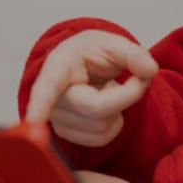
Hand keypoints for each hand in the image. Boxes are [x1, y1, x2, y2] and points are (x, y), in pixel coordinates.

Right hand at [24, 30, 157, 146]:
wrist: (83, 64)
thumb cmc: (93, 53)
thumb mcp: (115, 44)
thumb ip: (134, 54)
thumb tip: (150, 70)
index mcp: (58, 66)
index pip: (48, 88)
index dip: (40, 105)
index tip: (32, 121)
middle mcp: (51, 96)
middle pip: (97, 110)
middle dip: (126, 95)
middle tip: (136, 78)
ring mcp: (56, 118)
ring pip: (102, 127)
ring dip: (120, 109)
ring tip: (108, 89)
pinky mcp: (66, 134)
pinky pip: (102, 138)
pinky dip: (114, 122)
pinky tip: (104, 105)